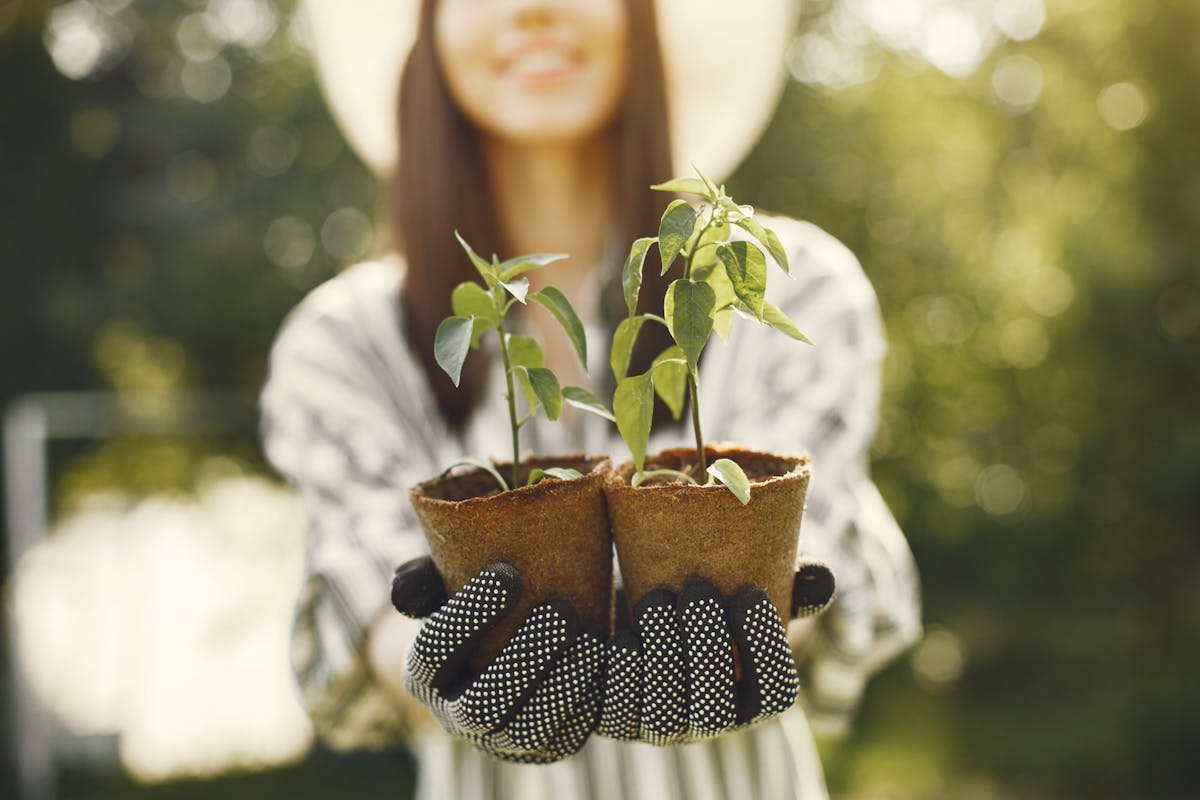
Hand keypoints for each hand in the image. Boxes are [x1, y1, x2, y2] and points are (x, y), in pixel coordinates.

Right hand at [391, 557, 603, 762]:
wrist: (518, 636)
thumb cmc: (481, 600)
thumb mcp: (446, 582)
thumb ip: (424, 580)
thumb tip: (406, 591)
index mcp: (424, 674)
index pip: (434, 651)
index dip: (468, 616)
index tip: (509, 573)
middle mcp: (457, 716)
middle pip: (483, 705)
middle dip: (525, 659)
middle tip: (562, 610)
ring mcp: (502, 739)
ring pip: (529, 730)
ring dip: (564, 686)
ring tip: (593, 637)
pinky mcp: (546, 747)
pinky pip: (568, 738)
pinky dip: (590, 703)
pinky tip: (609, 663)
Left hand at [598, 561, 833, 743]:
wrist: (644, 601)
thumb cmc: (708, 595)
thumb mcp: (747, 584)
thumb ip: (788, 583)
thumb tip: (819, 578)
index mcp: (752, 697)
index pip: (776, 694)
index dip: (767, 649)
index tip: (750, 592)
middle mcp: (709, 722)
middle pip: (715, 711)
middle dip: (708, 649)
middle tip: (697, 589)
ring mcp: (661, 726)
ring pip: (664, 714)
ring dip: (662, 657)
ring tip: (657, 599)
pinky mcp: (616, 719)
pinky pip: (614, 714)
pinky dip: (617, 676)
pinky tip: (620, 634)